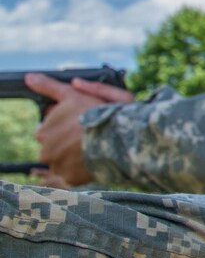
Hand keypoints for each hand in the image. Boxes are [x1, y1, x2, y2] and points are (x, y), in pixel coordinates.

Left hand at [24, 73, 133, 187]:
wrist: (121, 139)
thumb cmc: (100, 114)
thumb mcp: (75, 95)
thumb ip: (51, 87)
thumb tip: (29, 78)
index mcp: (43, 131)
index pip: (50, 125)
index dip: (66, 120)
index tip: (80, 117)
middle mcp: (45, 151)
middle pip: (54, 143)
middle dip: (67, 137)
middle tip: (88, 131)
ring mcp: (58, 167)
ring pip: (62, 158)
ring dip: (73, 153)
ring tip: (93, 144)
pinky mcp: (71, 179)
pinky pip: (73, 172)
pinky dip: (81, 166)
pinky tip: (93, 156)